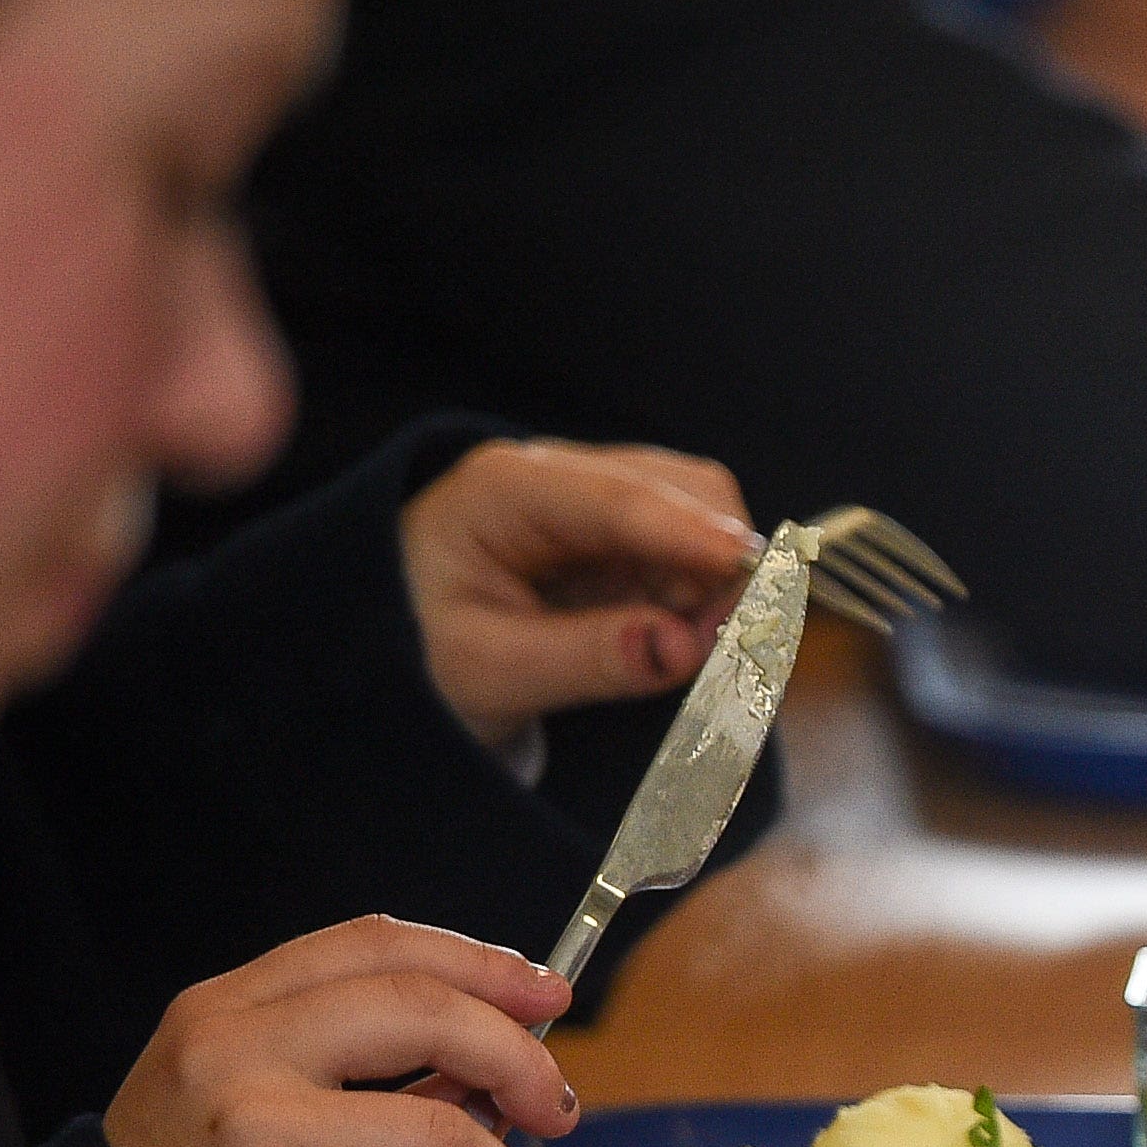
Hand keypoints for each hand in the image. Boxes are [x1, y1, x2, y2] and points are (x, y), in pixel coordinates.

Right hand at [102, 918, 577, 1146]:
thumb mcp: (251, 1090)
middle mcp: (233, 1057)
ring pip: (445, 1139)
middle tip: (554, 1116)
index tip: (550, 995)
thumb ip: (361, 1065)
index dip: (482, 963)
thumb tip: (510, 1072)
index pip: (375, 946)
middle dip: (521, 1064)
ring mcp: (252, 1139)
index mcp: (229, 1009)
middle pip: (424, 1015)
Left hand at [398, 439, 758, 748]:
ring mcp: (600, 499)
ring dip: (721, 586)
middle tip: (720, 654)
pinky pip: (699, 553)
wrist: (391, 643)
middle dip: (721, 566)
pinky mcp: (626, 535)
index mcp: (505, 490)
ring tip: (688, 655)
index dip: (693, 536)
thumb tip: (683, 649)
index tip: (755, 575)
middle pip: (685, 490)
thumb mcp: (488, 671)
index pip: (618, 499)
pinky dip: (710, 597)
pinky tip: (679, 640)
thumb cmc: (419, 648)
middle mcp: (562, 475)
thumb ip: (585, 660)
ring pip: (706, 518)